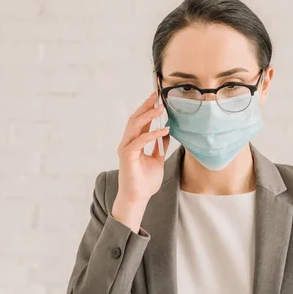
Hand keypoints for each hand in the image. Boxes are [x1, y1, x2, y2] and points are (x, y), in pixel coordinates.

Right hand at [112, 92, 169, 231]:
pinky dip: (152, 134)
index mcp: (135, 143)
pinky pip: (140, 141)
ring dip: (148, 116)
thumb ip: (160, 146)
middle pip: (135, 119)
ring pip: (135, 126)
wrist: (138, 198)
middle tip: (156, 96)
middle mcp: (128, 143)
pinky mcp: (127, 156)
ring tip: (161, 108)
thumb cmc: (145, 181)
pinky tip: (164, 130)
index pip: (141, 121)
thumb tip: (166, 132)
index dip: (148, 109)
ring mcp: (126, 148)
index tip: (157, 99)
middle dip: (146, 106)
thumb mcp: (157, 160)